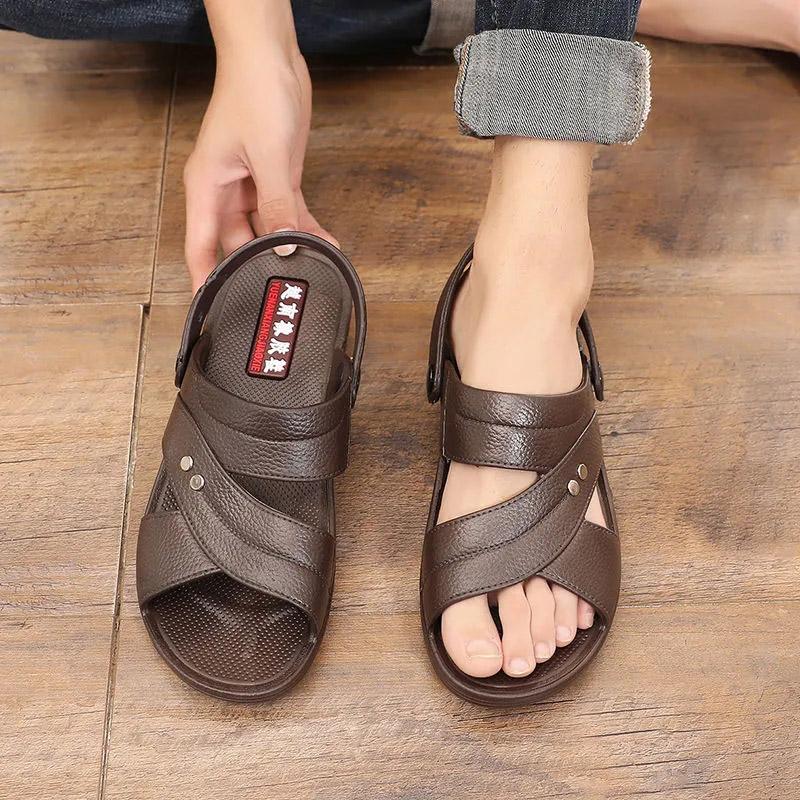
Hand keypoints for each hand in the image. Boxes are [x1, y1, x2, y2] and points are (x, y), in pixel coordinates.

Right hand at [184, 14, 335, 289]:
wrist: (271, 58)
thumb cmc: (253, 93)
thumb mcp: (268, 157)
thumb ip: (277, 205)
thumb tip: (284, 244)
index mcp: (206, 189)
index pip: (199, 247)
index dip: (205, 281)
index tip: (213, 311)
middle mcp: (225, 193)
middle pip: (237, 245)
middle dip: (258, 266)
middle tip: (280, 293)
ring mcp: (251, 188)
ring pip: (266, 232)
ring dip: (288, 249)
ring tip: (310, 272)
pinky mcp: (275, 180)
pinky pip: (289, 214)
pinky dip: (305, 229)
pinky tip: (325, 245)